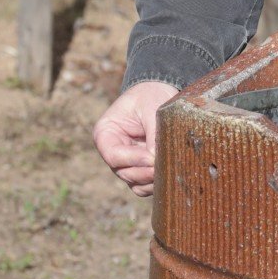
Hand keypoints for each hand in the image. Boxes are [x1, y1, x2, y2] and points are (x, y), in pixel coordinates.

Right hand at [92, 81, 178, 196]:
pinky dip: (157, 184)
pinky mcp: (142, 169)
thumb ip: (152, 133)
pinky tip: (172, 174)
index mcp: (106, 134)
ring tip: (171, 169)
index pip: (114, 155)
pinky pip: (146, 186)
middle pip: (125, 173)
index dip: (133, 159)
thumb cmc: (150, 96)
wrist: (159, 93)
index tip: (152, 157)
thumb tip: (156, 159)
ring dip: (153, 180)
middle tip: (167, 165)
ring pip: (136, 183)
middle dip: (146, 171)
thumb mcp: (151, 108)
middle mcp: (114, 152)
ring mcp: (127, 164)